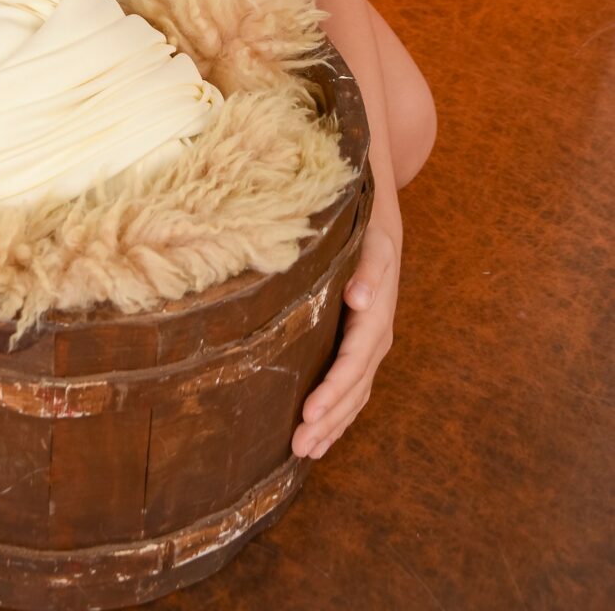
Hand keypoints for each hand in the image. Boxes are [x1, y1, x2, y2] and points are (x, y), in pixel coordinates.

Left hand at [291, 219, 399, 459]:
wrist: (381, 228)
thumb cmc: (370, 235)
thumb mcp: (372, 245)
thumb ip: (367, 272)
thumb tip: (359, 298)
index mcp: (375, 321)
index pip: (352, 365)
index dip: (332, 391)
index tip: (309, 412)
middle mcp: (376, 341)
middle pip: (352, 391)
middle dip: (328, 421)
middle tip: (299, 447)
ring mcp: (371, 349)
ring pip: (354, 397)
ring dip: (332, 426)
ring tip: (306, 452)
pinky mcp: (362, 349)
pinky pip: (353, 390)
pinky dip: (339, 415)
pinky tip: (323, 434)